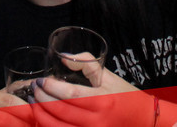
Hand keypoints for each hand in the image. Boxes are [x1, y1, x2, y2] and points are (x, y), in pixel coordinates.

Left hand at [29, 67, 157, 126]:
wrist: (142, 120)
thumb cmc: (125, 96)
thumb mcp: (109, 76)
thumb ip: (86, 64)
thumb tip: (62, 58)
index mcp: (102, 101)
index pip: (70, 95)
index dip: (51, 88)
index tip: (41, 81)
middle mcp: (97, 121)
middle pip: (60, 112)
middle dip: (41, 100)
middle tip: (33, 90)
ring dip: (41, 115)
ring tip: (34, 104)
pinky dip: (50, 126)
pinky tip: (43, 118)